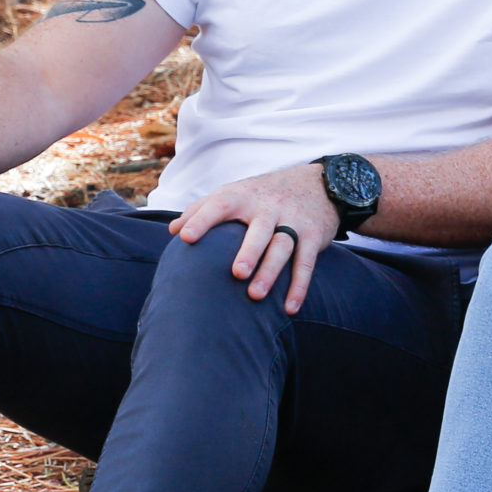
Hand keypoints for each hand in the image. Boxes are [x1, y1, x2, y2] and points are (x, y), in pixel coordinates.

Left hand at [168, 163, 341, 313]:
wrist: (318, 183)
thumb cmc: (263, 194)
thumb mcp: (235, 193)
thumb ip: (203, 208)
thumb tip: (173, 230)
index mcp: (244, 196)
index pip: (220, 205)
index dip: (201, 219)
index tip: (185, 237)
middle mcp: (269, 207)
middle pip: (260, 230)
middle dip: (249, 251)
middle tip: (236, 273)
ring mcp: (293, 221)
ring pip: (283, 246)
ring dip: (271, 271)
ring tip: (256, 295)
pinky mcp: (313, 236)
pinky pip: (306, 262)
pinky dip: (299, 286)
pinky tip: (289, 308)